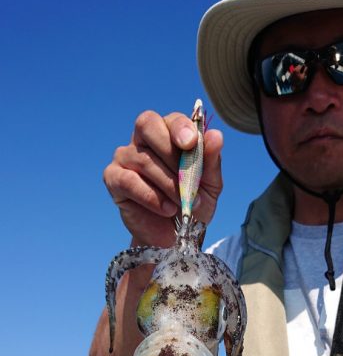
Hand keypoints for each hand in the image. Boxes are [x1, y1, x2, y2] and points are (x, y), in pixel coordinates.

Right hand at [104, 110, 223, 246]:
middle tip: (187, 177)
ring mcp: (125, 157)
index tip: (190, 143)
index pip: (170, 119)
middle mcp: (143, 140)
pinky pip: (129, 181)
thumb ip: (211, 161)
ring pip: (143, 159)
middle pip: (147, 125)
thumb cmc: (192, 204)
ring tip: (182, 203)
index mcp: (168, 133)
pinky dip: (150, 197)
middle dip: (169, 150)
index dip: (180, 127)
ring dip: (168, 184)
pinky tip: (166, 209)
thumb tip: (216, 135)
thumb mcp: (209, 185)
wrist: (175, 236)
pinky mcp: (113, 178)